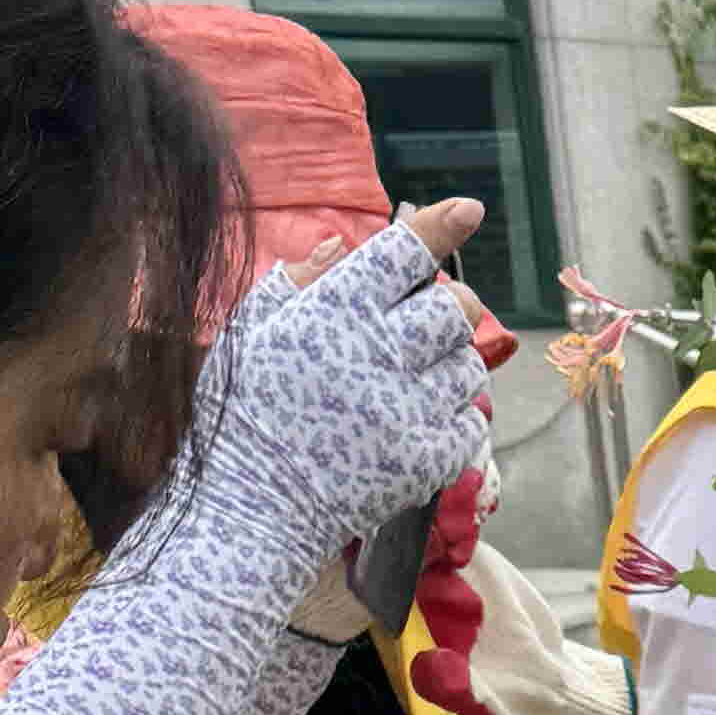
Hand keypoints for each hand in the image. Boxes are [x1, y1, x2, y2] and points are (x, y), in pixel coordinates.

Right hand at [205, 208, 497, 577]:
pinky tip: (415, 419)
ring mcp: (408, 411)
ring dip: (450, 362)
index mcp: (332, 314)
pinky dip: (453, 414)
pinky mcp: (428, 459)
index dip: (440, 225)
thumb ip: (298, 284)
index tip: (469, 208)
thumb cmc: (245, 411)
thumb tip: (344, 247)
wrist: (253, 506)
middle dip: (451, 304)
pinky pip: (470, 419)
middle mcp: (376, 356)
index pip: (401, 254)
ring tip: (410, 378)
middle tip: (430, 318)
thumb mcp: (250, 334)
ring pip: (468, 364)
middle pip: (454, 307)